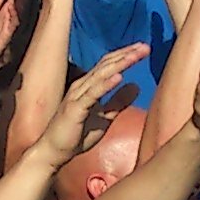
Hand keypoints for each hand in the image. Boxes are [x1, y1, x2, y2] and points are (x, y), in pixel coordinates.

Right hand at [36, 47, 148, 163]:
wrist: (54, 152)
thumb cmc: (76, 136)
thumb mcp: (105, 117)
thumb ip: (119, 102)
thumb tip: (136, 86)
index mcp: (88, 86)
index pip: (108, 65)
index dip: (125, 55)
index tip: (143, 49)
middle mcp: (82, 86)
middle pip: (106, 64)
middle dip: (126, 55)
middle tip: (145, 47)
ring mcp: (77, 96)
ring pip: (100, 74)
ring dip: (119, 64)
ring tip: (135, 55)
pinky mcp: (75, 108)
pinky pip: (93, 94)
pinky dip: (106, 84)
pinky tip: (119, 77)